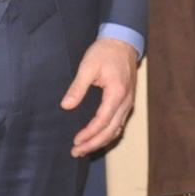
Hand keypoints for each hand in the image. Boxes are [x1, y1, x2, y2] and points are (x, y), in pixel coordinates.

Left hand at [64, 36, 138, 157]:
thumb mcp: (88, 66)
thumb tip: (66, 106)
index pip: (102, 121)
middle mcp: (125, 102)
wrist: (123, 43)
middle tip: (77, 152)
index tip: (76, 141)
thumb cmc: (105, 52)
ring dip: (101, 142)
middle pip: (111, 130)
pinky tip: (97, 138)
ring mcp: (128, 103)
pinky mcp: (126, 103)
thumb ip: (77, 87)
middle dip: (94, 143)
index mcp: (116, 93)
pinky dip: (108, 134)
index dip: (89, 134)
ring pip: (116, 130)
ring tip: (84, 149)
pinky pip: (119, 124)